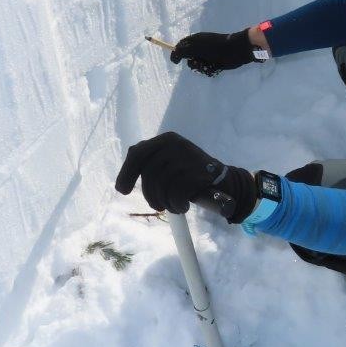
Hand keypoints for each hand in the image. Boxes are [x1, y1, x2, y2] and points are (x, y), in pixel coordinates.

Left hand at [114, 132, 256, 222]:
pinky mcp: (197, 172)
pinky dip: (177, 204)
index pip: (137, 154)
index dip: (127, 174)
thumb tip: (122, 182)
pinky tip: (183, 206)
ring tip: (173, 206)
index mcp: (165, 140)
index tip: (123, 191)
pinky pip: (177, 193)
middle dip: (150, 195)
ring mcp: (187, 157)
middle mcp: (174, 144)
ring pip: (162, 185)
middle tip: (158, 205)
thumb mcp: (169, 162)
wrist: (223, 181)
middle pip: (149, 174)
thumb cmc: (191, 174)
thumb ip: (150, 164)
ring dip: (165, 202)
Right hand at [170, 30, 256, 75]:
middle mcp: (200, 47)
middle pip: (189, 58)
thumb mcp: (196, 48)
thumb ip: (182, 52)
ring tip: (209, 66)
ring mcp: (208, 55)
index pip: (181, 46)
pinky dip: (209, 70)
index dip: (177, 54)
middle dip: (193, 63)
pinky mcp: (215, 62)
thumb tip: (173, 57)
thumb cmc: (216, 48)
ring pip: (198, 65)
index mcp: (195, 40)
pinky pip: (206, 69)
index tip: (177, 62)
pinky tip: (215, 68)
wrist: (236, 50)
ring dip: (202, 68)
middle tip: (199, 62)